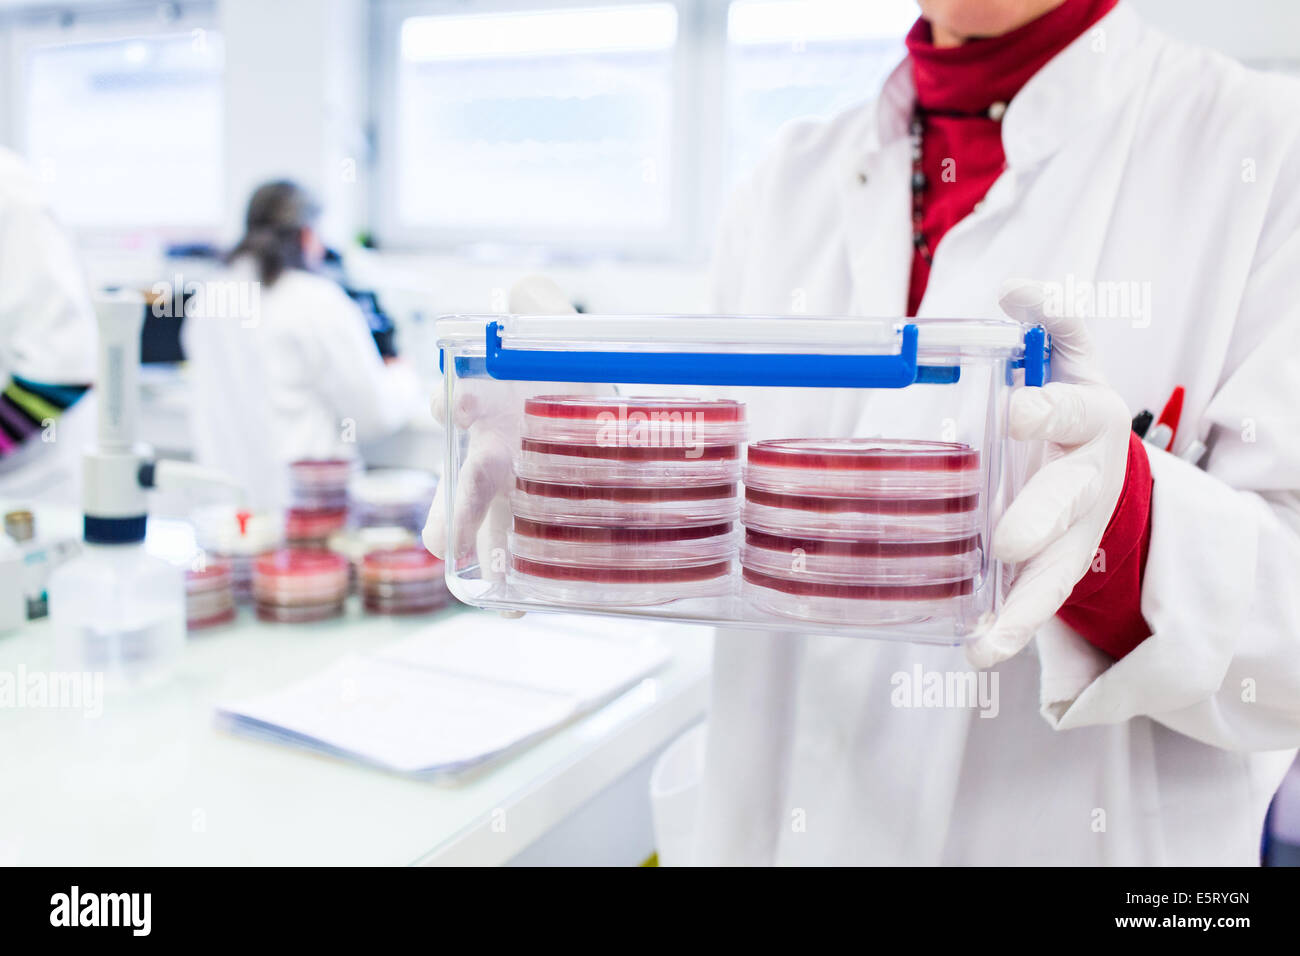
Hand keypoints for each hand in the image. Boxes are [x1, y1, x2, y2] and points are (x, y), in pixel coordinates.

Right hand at [423, 275, 577, 575]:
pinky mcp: (536, 533)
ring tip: (500, 592)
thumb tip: (520, 291)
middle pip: (453, 497)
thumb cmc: (562, 374)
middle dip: (452, 515)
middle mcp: (485, 464)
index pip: (449, 407)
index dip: (447, 404)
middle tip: (449, 539)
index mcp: (483, 412)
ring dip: (488, 568)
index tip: (454, 405)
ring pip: (481, 542)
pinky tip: (526, 601)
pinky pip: (517, 570)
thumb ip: (539, 305)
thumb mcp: (557, 335)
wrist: (600, 415)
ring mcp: (508, 504)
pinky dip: (518, 590)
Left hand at [967, 279, 1132, 668]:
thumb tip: (1017, 288)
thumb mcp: (1071, 357)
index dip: (1048, 406)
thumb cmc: (1071, 406)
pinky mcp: (1059, 568)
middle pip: (1067, 500)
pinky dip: (1009, 631)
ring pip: (1058, 571)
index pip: (1072, 405)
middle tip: (1008, 540)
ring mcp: (1076, 531)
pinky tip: (977, 654)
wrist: (1107, 466)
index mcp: (1087, 415)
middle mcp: (1088, 477)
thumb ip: (1051, 323)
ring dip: (1024, 607)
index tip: (1016, 409)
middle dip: (1039, 518)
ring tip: (990, 642)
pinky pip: (1038, 605)